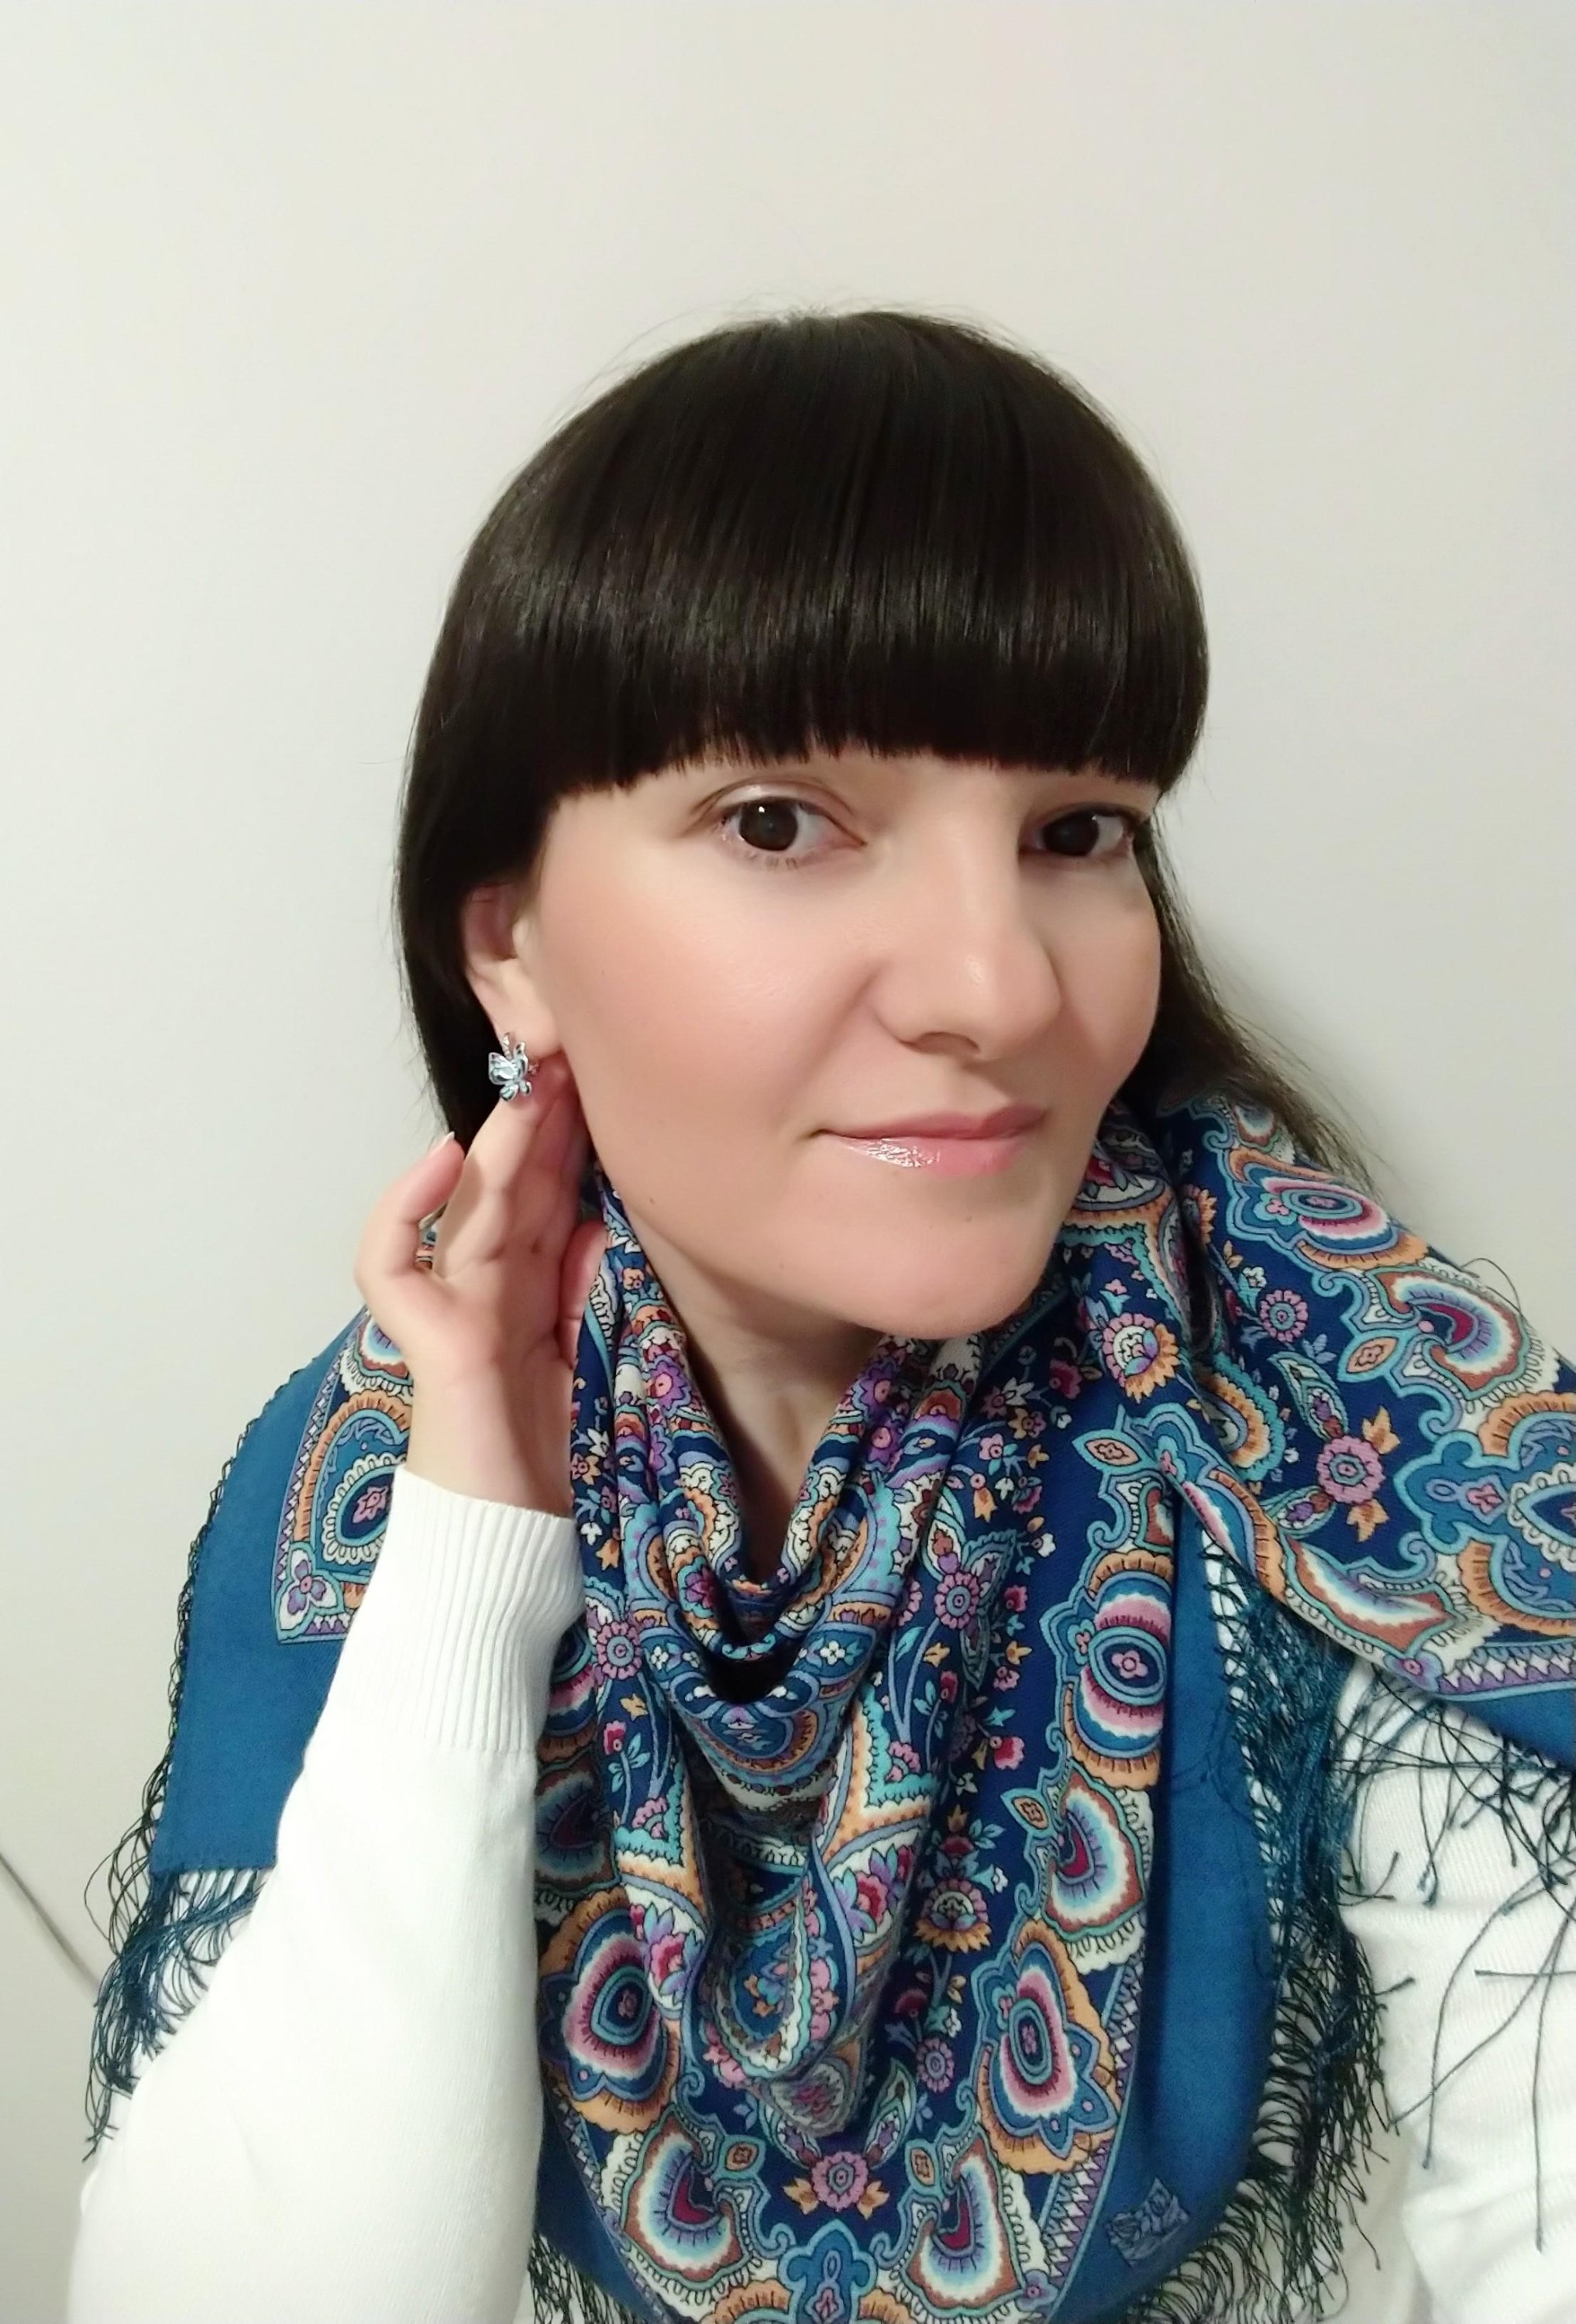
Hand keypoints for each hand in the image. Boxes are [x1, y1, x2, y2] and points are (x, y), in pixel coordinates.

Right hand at [352, 1052, 607, 1515]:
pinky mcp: (429, 1339)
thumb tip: (606, 1222)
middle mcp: (492, 1291)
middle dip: (542, 1122)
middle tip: (573, 1054)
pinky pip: (393, 1262)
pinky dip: (404, 1209)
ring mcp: (455, 1309)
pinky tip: (442, 1162)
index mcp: (536, 1295)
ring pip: (465, 1205)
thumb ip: (594, 1292)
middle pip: (512, 1188)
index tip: (609, 1086)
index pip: (552, 1199)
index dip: (572, 1143)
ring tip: (530, 1083)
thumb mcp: (600, 1358)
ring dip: (497, 1142)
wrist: (516, 1549)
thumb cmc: (562, 1467)